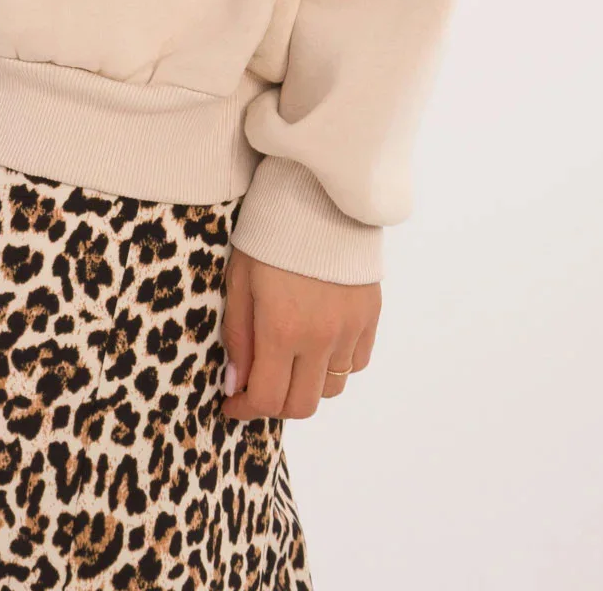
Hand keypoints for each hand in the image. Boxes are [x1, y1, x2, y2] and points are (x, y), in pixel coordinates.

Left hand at [219, 247, 378, 420]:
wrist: (320, 193)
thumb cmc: (270, 231)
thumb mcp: (240, 279)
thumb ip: (238, 337)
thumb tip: (235, 385)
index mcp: (281, 329)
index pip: (267, 399)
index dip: (245, 410)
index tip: (232, 402)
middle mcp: (320, 337)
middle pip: (302, 405)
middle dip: (276, 405)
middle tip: (260, 386)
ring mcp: (350, 328)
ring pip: (331, 387)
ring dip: (306, 384)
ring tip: (290, 359)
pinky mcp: (370, 315)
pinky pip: (356, 362)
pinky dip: (336, 364)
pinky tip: (319, 342)